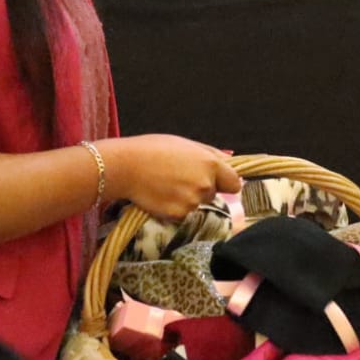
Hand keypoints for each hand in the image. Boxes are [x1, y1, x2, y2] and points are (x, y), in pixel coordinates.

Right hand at [96, 134, 241, 221]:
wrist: (125, 166)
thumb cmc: (153, 149)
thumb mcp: (185, 144)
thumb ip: (211, 153)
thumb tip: (231, 159)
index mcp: (211, 164)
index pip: (234, 183)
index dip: (225, 182)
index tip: (216, 182)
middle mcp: (206, 184)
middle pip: (214, 194)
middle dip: (202, 189)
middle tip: (180, 179)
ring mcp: (193, 201)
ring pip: (198, 205)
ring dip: (187, 199)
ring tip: (167, 185)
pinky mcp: (178, 215)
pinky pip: (183, 214)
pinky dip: (175, 208)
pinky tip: (161, 196)